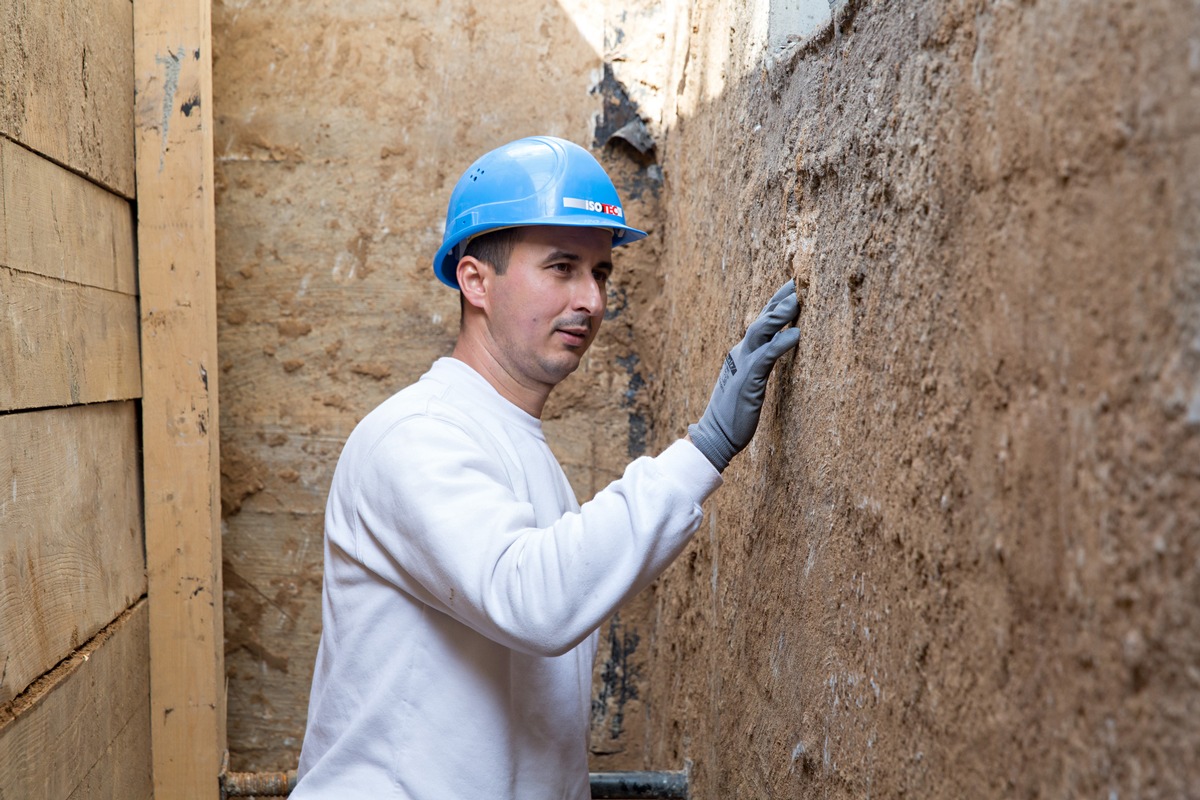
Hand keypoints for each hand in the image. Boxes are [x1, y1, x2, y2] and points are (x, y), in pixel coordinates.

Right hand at [688, 279, 800, 471]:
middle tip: (797, 284)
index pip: (761, 322)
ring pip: (760, 332)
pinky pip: (766, 357)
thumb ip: (759, 365)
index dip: (775, 303)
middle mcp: (741, 354)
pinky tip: (796, 335)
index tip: (792, 286)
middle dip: (778, 301)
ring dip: (778, 316)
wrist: (716, 435)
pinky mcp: (748, 380)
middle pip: (761, 320)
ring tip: (796, 302)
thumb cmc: (734, 413)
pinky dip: (781, 344)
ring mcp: (743, 365)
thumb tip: (773, 353)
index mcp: (742, 353)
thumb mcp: (749, 382)